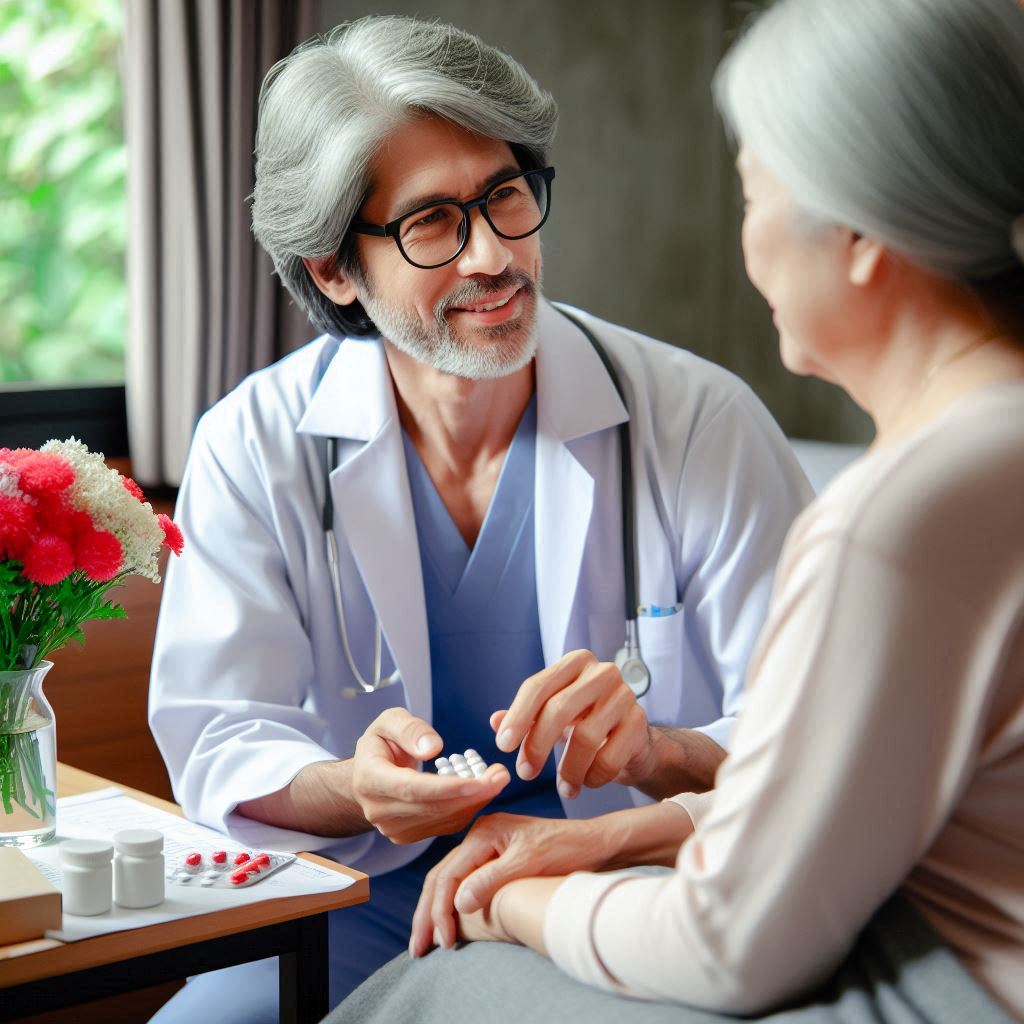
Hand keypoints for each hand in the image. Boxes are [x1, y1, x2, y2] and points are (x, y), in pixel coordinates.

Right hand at [351, 708, 509, 843]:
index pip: (411, 789)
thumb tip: (434, 748)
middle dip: (471, 793)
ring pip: (442, 820)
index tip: (479, 780)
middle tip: (502, 774)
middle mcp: (379, 810)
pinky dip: (467, 808)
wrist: (367, 775)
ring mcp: (394, 828)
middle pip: (432, 807)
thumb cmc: (381, 743)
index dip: (447, 788)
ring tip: (497, 778)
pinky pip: (444, 825)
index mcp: (369, 779)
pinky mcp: (409, 836)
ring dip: (474, 801)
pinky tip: (482, 790)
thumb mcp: (388, 722)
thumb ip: (409, 730)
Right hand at [409, 811, 603, 954]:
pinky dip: (451, 905)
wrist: (594, 843)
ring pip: (448, 880)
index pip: (448, 874)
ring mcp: (486, 846)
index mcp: (484, 832)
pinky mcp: (494, 858)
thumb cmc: (567, 849)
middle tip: (417, 948)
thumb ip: (492, 880)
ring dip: (435, 911)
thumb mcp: (529, 862)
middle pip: (441, 876)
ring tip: (424, 942)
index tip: (443, 942)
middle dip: (427, 914)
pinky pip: (463, 882)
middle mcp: (480, 835)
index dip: (440, 910)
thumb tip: (457, 903)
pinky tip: (447, 924)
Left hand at [493, 650, 654, 798]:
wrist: (632, 740)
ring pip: (585, 737)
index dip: (517, 717)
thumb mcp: (552, 715)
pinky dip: (593, 777)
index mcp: (575, 663)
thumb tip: (495, 721)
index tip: (502, 746)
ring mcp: (624, 695)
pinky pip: (609, 757)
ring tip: (563, 788)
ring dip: (568, 770)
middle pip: (559, 708)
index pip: (538, 686)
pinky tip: (587, 782)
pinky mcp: (640, 722)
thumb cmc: (585, 722)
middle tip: (525, 773)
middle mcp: (601, 672)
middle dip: (537, 745)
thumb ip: (524, 716)